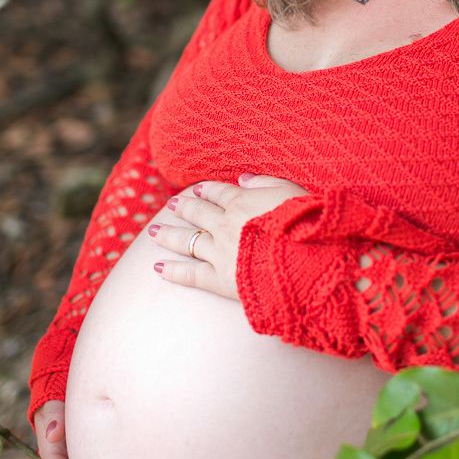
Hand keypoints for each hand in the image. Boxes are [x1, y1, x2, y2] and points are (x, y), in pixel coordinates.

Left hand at [148, 173, 308, 299]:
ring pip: (187, 240)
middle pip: (198, 212)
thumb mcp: (291, 193)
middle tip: (170, 204)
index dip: (206, 190)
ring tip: (153, 231)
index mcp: (243, 202)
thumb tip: (242, 178)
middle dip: (183, 207)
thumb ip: (265, 183)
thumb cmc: (305, 225)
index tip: (196, 190)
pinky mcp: (219, 279)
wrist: (304, 262)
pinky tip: (157, 268)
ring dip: (168, 234)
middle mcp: (225, 224)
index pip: (218, 192)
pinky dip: (173, 270)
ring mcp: (219, 252)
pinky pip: (190, 274)